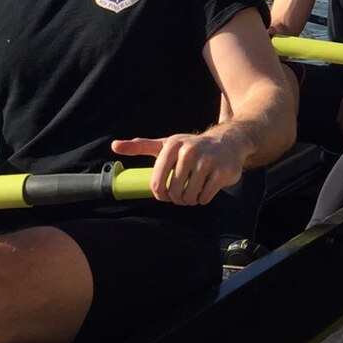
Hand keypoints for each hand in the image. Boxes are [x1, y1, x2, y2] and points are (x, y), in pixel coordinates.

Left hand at [112, 134, 244, 205]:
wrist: (228, 142)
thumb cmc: (192, 146)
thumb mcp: (166, 144)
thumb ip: (140, 146)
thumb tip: (114, 146)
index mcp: (172, 146)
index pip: (157, 182)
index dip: (160, 194)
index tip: (166, 194)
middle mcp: (189, 151)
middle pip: (174, 192)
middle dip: (177, 198)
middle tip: (182, 194)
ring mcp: (207, 161)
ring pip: (189, 196)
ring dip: (190, 200)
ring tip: (193, 192)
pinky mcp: (221, 172)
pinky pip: (205, 197)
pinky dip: (203, 199)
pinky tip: (205, 190)